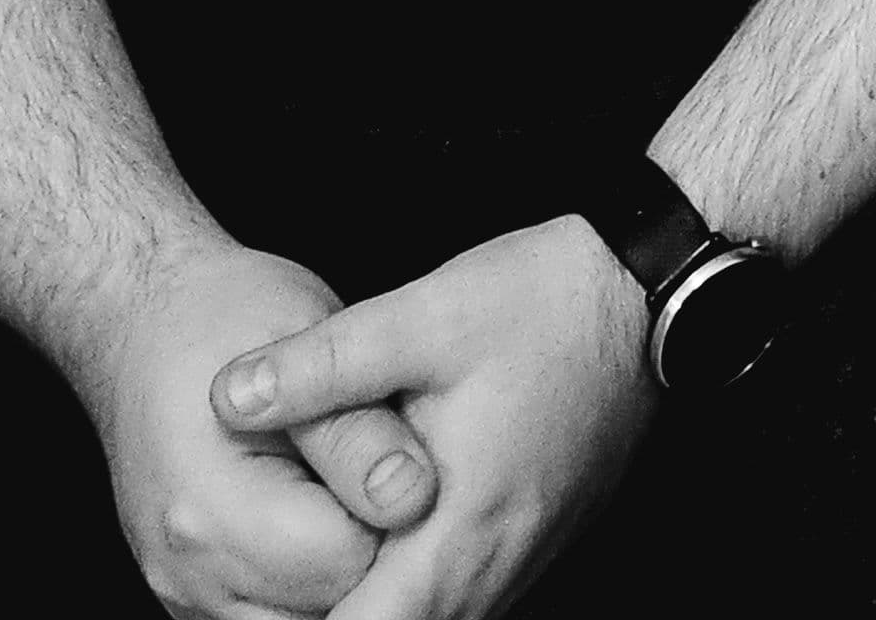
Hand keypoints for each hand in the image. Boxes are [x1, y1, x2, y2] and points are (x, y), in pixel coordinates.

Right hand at [75, 239, 440, 619]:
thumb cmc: (227, 315)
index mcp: (212, 510)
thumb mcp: (307, 343)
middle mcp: (191, 571)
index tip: (410, 453)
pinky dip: (311, 578)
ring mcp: (188, 593)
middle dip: (373, 545)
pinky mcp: (197, 598)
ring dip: (342, 568)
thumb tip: (414, 499)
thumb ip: (361, 433)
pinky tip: (326, 509)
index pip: (346, 558)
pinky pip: (274, 616)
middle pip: (327, 605)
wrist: (146, 327)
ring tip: (351, 484)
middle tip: (383, 465)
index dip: (397, 512)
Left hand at [212, 218, 657, 619]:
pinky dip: (411, 589)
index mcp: (461, 532)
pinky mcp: (535, 535)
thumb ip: (322, 363)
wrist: (650, 289)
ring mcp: (523, 557)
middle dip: (328, 614)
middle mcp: (496, 566)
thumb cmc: (545, 301)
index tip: (254, 611)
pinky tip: (378, 550)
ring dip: (376, 604)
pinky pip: (462, 595)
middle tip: (268, 590)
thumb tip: (226, 398)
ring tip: (320, 567)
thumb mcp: (425, 316)